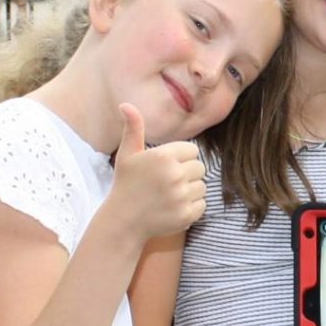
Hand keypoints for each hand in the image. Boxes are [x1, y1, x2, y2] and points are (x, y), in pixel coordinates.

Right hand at [107, 104, 206, 239]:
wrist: (123, 221)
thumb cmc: (126, 184)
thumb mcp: (127, 154)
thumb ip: (133, 128)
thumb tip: (125, 104)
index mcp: (163, 156)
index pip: (192, 151)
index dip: (181, 159)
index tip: (166, 168)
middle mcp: (174, 175)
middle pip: (200, 168)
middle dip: (187, 174)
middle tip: (168, 183)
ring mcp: (181, 196)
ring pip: (202, 186)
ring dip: (190, 191)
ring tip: (170, 195)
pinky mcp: (186, 214)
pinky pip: (202, 204)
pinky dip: (191, 207)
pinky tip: (173, 207)